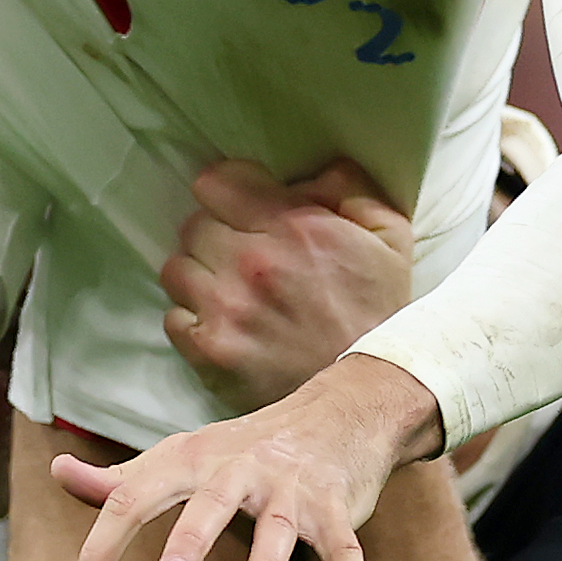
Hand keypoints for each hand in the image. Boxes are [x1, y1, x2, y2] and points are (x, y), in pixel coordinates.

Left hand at [50, 353, 441, 560]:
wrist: (337, 411)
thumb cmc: (242, 450)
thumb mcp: (180, 458)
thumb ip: (119, 478)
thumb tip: (58, 470)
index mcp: (191, 461)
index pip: (136, 499)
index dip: (106, 545)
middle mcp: (239, 470)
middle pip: (209, 505)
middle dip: (190, 541)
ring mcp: (290, 489)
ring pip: (279, 527)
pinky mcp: (334, 507)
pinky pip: (344, 550)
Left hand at [157, 157, 411, 405]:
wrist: (369, 392)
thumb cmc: (379, 311)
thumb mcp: (389, 236)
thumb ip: (350, 187)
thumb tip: (313, 168)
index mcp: (293, 225)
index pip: (215, 183)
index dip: (228, 190)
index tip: (242, 204)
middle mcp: (251, 261)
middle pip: (194, 224)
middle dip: (216, 233)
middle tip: (242, 252)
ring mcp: (225, 308)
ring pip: (177, 268)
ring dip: (200, 274)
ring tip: (229, 288)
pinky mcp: (210, 351)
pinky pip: (173, 316)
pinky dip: (192, 318)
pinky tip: (224, 323)